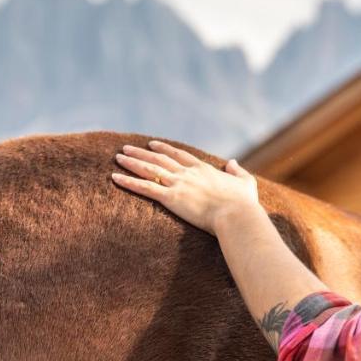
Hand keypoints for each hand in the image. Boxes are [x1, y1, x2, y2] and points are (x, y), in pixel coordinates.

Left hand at [112, 140, 260, 234]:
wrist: (237, 215)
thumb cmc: (244, 204)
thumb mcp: (246, 183)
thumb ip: (238, 171)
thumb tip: (232, 162)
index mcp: (203, 169)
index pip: (179, 155)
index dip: (164, 149)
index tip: (152, 145)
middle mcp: (188, 173)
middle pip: (159, 159)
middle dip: (141, 153)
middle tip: (126, 148)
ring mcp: (178, 183)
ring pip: (149, 169)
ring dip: (131, 163)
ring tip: (118, 157)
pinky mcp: (171, 197)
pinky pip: (145, 187)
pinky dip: (128, 182)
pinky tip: (115, 178)